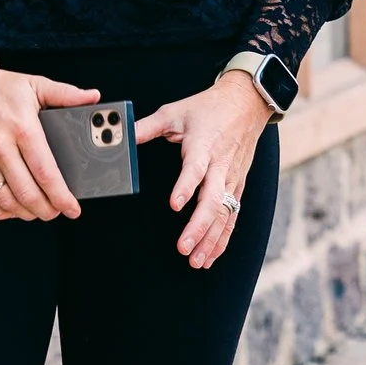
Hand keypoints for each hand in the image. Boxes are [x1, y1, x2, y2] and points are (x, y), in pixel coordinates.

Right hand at [0, 49, 99, 222]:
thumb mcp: (34, 84)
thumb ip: (66, 94)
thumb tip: (94, 97)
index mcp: (22, 128)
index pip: (45, 172)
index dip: (61, 196)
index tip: (73, 208)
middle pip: (26, 192)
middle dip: (47, 210)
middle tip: (58, 212)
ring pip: (5, 200)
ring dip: (25, 213)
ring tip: (39, 212)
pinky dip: (0, 211)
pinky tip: (13, 209)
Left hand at [132, 71, 273, 269]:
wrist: (246, 103)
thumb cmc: (208, 108)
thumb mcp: (175, 111)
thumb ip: (146, 127)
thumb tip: (119, 136)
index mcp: (204, 147)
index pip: (196, 170)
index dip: (186, 187)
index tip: (174, 205)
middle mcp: (221, 166)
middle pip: (214, 200)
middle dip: (199, 227)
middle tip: (183, 248)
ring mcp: (232, 179)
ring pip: (225, 214)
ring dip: (211, 239)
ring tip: (196, 261)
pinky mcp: (238, 186)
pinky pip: (233, 216)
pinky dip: (223, 238)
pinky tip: (211, 256)